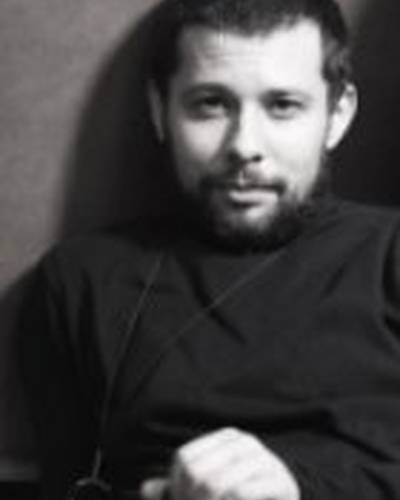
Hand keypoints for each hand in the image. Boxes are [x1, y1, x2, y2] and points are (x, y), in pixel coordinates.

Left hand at [140, 427, 299, 499]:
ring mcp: (264, 459)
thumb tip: (146, 489)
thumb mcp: (207, 493)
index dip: (177, 488)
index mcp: (226, 438)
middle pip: (198, 472)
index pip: (185, 459)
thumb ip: (176, 491)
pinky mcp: (280, 481)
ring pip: (216, 484)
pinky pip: (240, 494)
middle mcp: (245, 442)